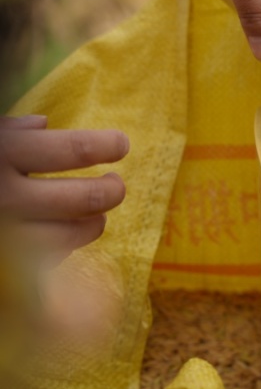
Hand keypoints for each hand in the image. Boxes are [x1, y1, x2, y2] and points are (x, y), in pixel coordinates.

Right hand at [0, 115, 128, 260]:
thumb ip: (8, 132)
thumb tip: (42, 124)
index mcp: (2, 154)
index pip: (74, 149)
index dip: (107, 145)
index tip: (121, 144)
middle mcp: (6, 196)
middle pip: (86, 197)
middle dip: (112, 190)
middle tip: (115, 185)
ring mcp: (7, 235)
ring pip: (73, 234)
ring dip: (94, 223)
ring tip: (97, 216)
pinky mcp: (8, 264)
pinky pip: (50, 261)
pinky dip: (65, 248)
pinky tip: (64, 237)